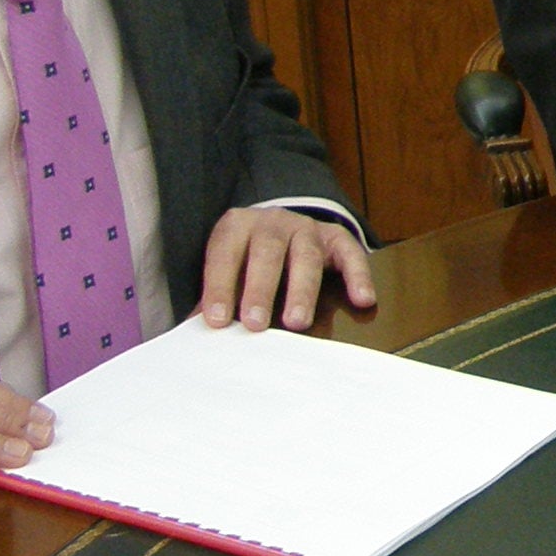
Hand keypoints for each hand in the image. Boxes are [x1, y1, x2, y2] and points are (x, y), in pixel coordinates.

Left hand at [201, 206, 377, 332]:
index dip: (220, 287)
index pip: (224, 255)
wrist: (278, 229)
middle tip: (256, 324)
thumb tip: (193, 333)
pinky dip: (358, 276)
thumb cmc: (246, 260)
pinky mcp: (336, 236)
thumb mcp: (226, 270)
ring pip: (306, 255)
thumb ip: (213, 299)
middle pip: (267, 252)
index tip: (217, 321)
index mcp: (236, 226)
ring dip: (302, 290)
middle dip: (261, 289)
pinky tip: (362, 300)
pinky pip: (350, 253)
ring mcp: (307, 227)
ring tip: (297, 323)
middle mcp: (272, 221)